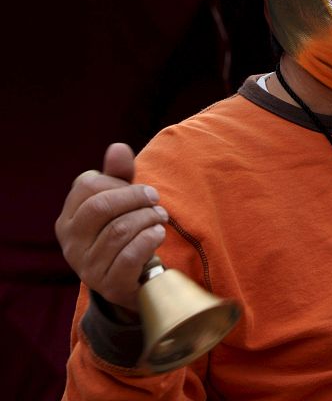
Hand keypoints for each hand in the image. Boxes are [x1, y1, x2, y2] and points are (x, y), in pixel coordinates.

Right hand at [55, 143, 167, 311]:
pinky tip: (158, 233)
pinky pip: (128, 257)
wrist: (133, 277)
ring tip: (161, 217)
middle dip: (135, 198)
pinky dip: (149, 239)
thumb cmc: (124, 228)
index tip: (143, 189)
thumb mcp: (120, 199)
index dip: (120, 182)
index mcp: (68, 218)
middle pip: (100, 207)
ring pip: (118, 230)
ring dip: (147, 218)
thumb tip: (118, 148)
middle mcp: (70, 243)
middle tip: (155, 199)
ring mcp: (86, 267)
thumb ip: (119, 173)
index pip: (87, 185)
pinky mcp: (108, 285)